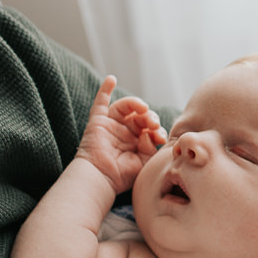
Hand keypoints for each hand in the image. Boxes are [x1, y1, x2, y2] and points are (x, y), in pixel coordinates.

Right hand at [75, 75, 165, 192]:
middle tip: (152, 124)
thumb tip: (153, 134)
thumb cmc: (122, 175)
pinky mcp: (98, 121)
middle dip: (150, 117)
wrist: (101, 178)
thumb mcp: (144, 161)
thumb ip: (151, 146)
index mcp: (137, 141)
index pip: (151, 128)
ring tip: (143, 109)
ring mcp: (112, 125)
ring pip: (127, 107)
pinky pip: (100, 102)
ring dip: (137, 105)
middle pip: (141, 116)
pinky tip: (111, 79)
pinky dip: (105, 89)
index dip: (157, 130)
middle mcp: (125, 131)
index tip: (159, 138)